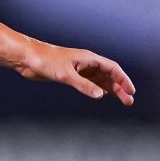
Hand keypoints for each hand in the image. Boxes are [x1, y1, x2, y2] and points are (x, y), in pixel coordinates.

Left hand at [17, 44, 136, 104]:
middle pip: (108, 75)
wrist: (28, 58)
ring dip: (111, 89)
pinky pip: (90, 82)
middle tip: (129, 101)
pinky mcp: (70, 74)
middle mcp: (86, 62)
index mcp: (88, 58)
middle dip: (120, 87)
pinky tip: (102, 95)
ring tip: (121, 100)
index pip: (112, 68)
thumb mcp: (66, 75)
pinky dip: (98, 88)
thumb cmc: (46, 61)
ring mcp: (79, 68)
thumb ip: (83, 85)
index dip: (123, 79)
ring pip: (100, 79)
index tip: (131, 91)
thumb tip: (100, 95)